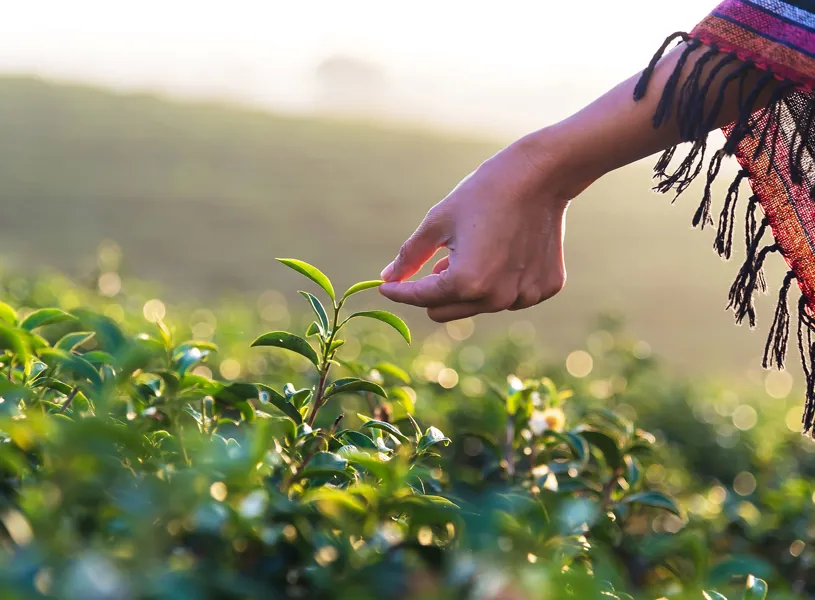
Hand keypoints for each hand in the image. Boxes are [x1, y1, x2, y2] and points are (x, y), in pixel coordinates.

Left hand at [379, 131, 588, 322]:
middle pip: (445, 311)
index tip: (386, 286)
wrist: (541, 175)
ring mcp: (525, 296)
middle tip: (439, 261)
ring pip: (477, 304)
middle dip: (434, 290)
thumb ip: (409, 256)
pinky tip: (509, 248)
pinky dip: (502, 279)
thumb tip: (388, 279)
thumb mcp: (438, 222)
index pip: (420, 298)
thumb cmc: (484, 193)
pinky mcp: (545, 288)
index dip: (399, 291)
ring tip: (476, 247)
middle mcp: (496, 298)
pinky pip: (510, 295)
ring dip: (469, 285)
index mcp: (466, 283)